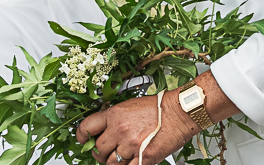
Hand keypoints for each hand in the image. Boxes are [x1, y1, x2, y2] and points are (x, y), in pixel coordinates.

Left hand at [77, 91, 196, 164]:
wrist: (181, 112)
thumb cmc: (160, 107)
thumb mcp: (132, 106)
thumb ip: (115, 118)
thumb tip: (103, 130)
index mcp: (115, 115)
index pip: (86, 128)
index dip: (82, 136)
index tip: (84, 139)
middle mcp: (120, 130)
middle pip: (97, 150)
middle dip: (100, 152)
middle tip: (108, 149)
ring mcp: (131, 145)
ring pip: (110, 163)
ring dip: (114, 161)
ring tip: (124, 154)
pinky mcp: (142, 158)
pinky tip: (132, 160)